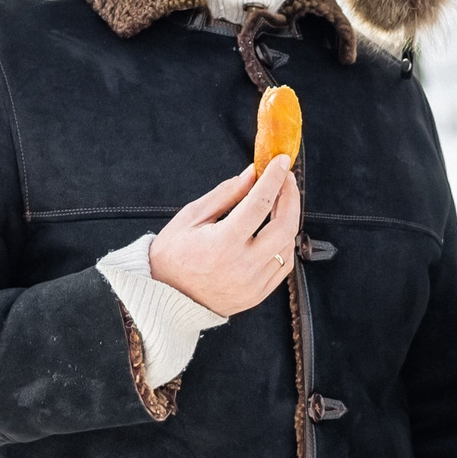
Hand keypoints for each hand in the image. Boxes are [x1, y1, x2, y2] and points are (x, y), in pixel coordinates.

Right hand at [147, 158, 299, 316]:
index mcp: (223, 243)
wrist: (165, 296)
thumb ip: (226, 194)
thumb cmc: (173, 255)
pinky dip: (284, 243)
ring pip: (288, 245)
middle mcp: (243, 265)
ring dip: (288, 219)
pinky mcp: (259, 294)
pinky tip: (275, 229)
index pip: (260, 203)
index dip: (274, 178)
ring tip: (277, 202)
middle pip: (285, 226)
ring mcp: (254, 283)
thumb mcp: (191, 217)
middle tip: (286, 180)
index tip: (282, 161)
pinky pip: (285, 265)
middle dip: (291, 198)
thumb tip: (252, 174)